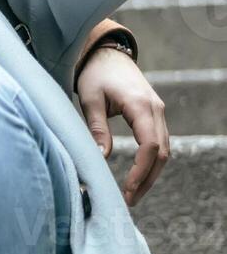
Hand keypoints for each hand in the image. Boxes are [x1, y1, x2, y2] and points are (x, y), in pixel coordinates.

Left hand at [76, 45, 168, 204]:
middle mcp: (156, 110)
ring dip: (151, 173)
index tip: (127, 190)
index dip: (140, 171)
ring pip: (163, 150)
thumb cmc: (95, 74)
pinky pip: (159, 142)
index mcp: (141, 106)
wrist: (106, 53)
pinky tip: (140, 176)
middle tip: (130, 200)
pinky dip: (152, 161)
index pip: (149, 146)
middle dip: (147, 179)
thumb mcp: (89, 99)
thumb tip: (101, 159)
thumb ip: (96, 128)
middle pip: (161, 152)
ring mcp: (159, 112)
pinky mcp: (154, 114)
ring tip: (134, 194)